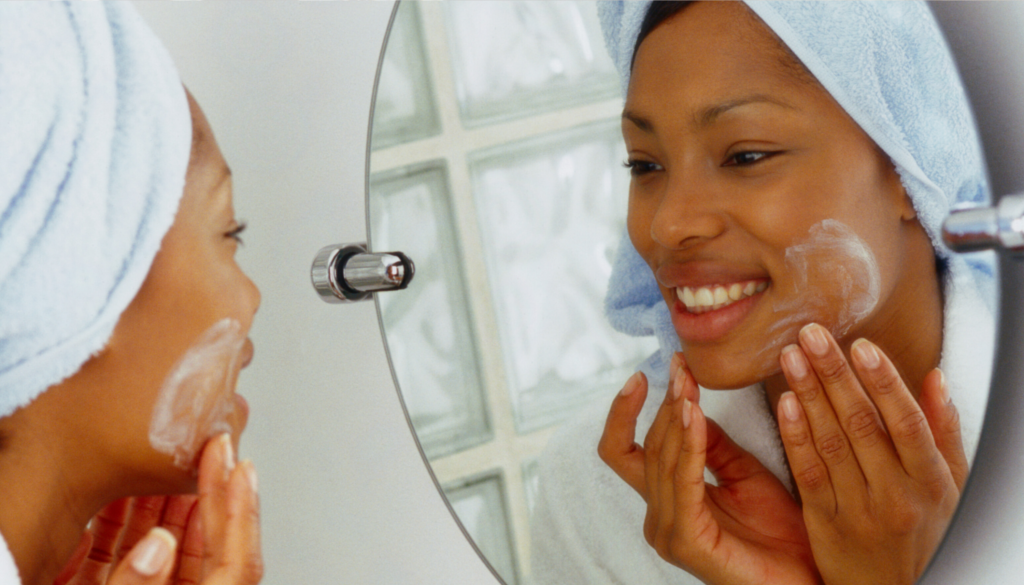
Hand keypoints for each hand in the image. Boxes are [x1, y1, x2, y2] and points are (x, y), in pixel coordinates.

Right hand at [54, 434, 262, 584]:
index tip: (241, 466)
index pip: (240, 564)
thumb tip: (159, 543)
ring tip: (163, 462)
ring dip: (163, 504)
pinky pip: (124, 559)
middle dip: (205, 492)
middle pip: (205, 545)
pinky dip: (124, 529)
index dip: (243, 513)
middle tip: (210, 446)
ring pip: (166, 549)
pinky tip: (118, 498)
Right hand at [599, 354, 820, 584]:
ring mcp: (668, 533)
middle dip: (663, 403)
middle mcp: (658, 518)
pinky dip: (687, 446)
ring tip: (688, 384)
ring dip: (674, 417)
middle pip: (644, 448)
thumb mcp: (743, 473)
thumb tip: (687, 403)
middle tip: (681, 366)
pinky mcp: (687, 544)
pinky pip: (681, 483)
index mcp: (666, 501)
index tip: (645, 372)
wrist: (811, 578)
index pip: (625, 450)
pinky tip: (697, 416)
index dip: (625, 410)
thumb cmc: (783, 533)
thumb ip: (711, 444)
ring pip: (658, 460)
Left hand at [777, 324, 966, 584]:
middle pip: (861, 424)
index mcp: (929, 481)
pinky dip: (795, 435)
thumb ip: (942, 431)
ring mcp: (858, 510)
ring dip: (808, 394)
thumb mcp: (951, 487)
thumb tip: (934, 377)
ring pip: (830, 443)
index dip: (883, 381)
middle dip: (834, 374)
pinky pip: (808, 472)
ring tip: (791, 354)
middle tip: (810, 333)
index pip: (905, 423)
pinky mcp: (825, 523)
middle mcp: (895, 495)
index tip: (860, 345)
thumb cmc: (926, 531)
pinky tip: (784, 402)